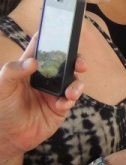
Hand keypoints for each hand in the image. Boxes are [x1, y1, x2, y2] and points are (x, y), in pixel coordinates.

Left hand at [0, 35, 84, 159]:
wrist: (7, 137)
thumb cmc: (1, 108)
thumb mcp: (1, 87)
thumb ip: (12, 71)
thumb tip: (33, 62)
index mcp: (30, 66)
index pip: (43, 46)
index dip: (53, 35)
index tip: (64, 28)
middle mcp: (45, 76)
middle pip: (66, 61)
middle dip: (77, 59)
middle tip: (80, 63)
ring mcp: (55, 91)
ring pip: (73, 79)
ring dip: (76, 83)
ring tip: (71, 92)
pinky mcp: (60, 106)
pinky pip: (71, 99)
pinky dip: (70, 99)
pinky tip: (62, 103)